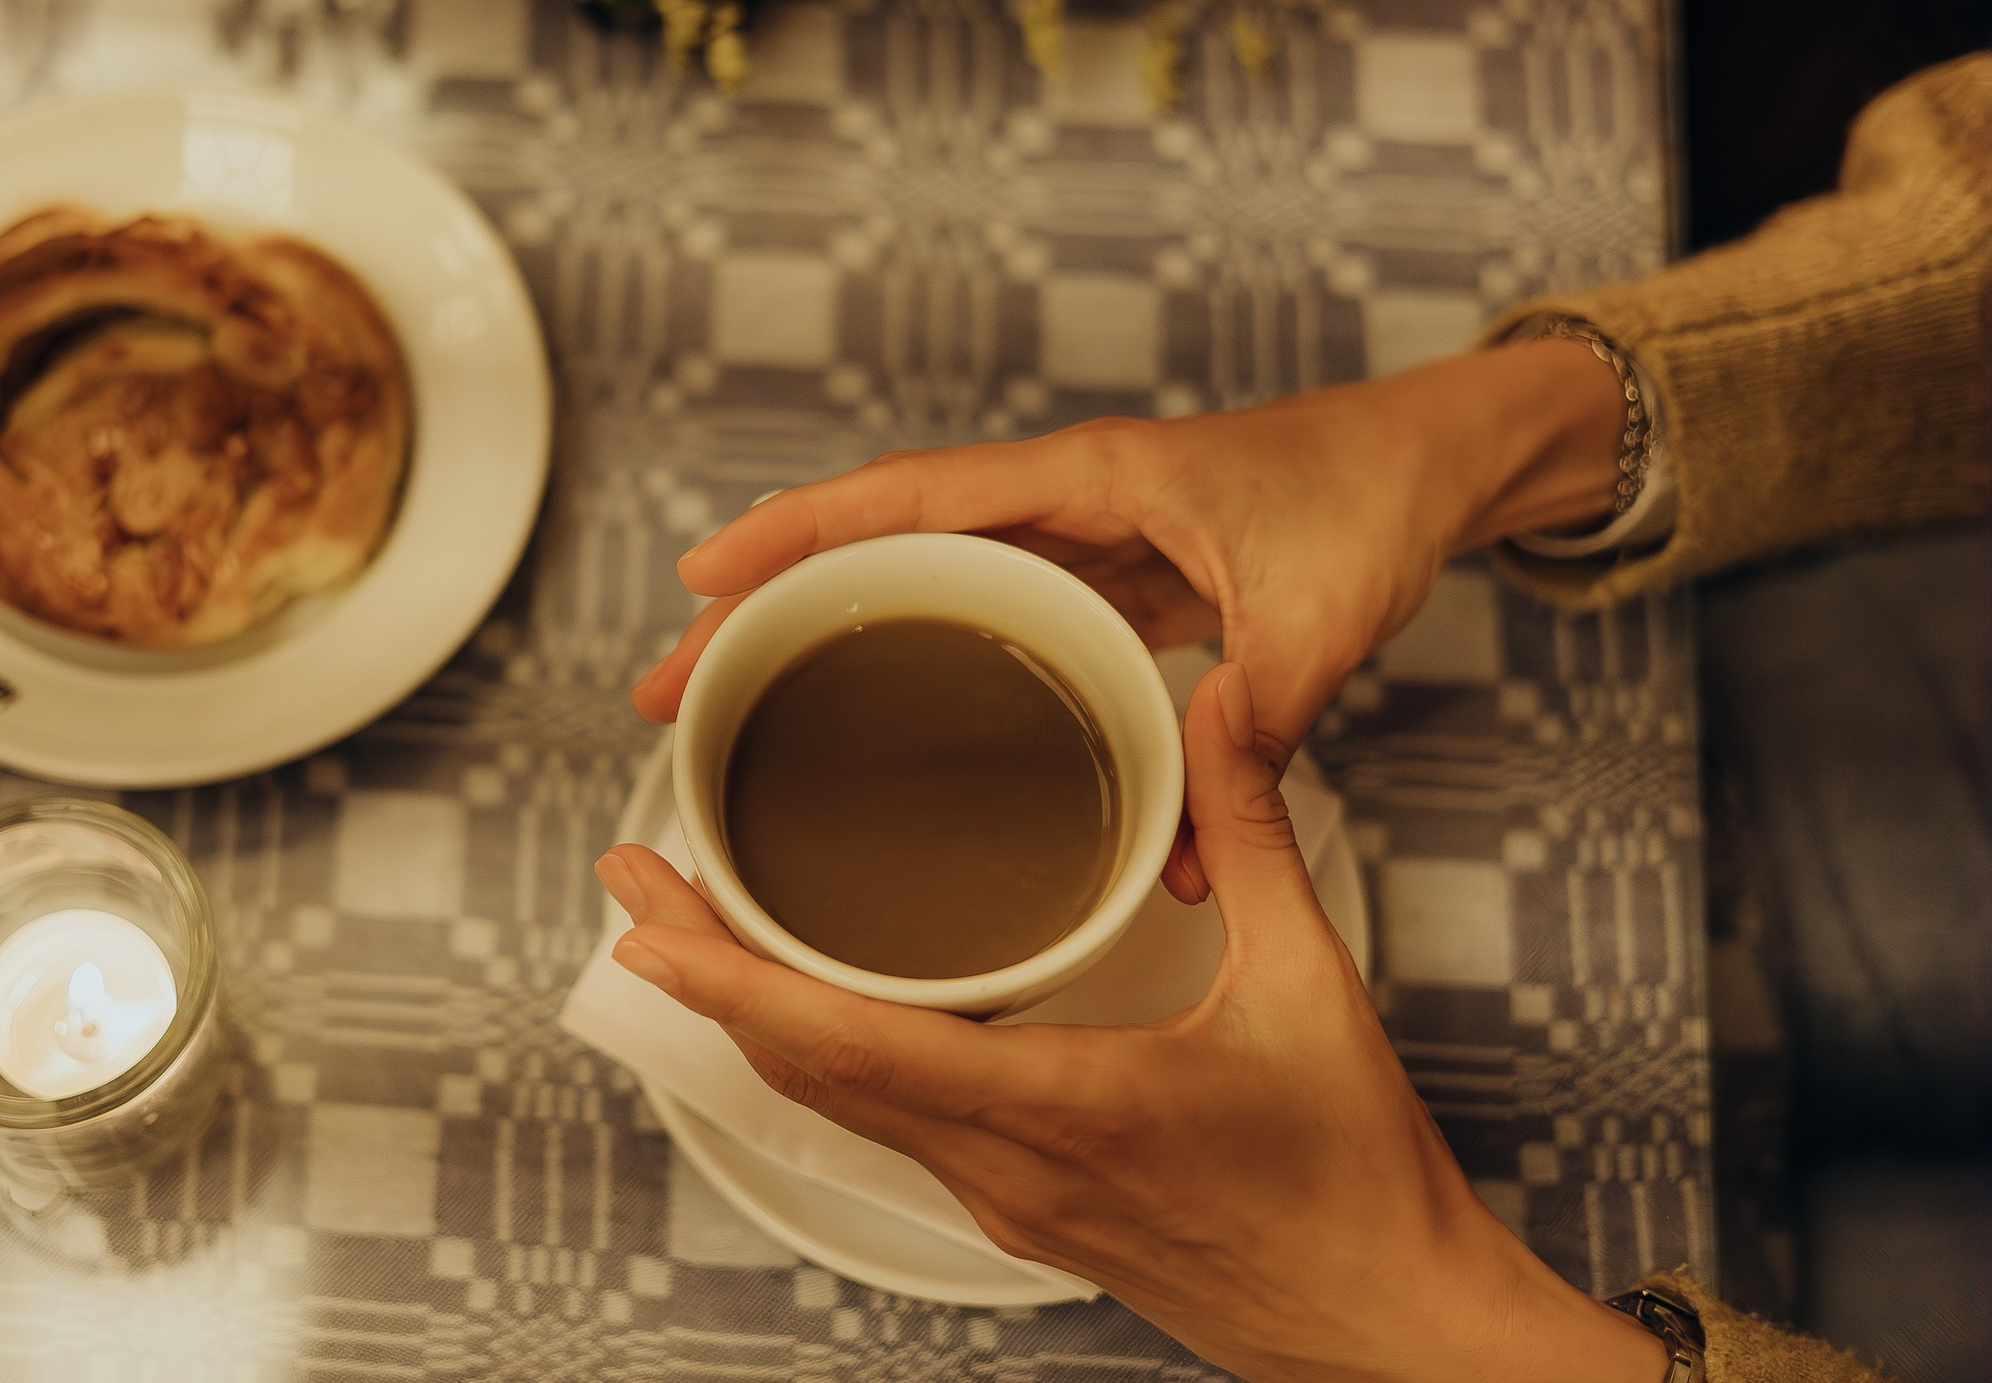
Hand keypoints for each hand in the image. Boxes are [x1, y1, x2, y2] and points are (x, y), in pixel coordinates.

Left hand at [596, 665, 1664, 1382]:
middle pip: (807, 1067)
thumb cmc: (1355, 1182)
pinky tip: (822, 1006)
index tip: (644, 918)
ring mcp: (1004, 1198)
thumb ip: (1249, 836)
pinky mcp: (1024, 1208)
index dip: (729, 977)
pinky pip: (891, 1122)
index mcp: (1058, 1109)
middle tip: (632, 884)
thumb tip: (1220, 703)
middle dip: (705, 972)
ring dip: (756, 1013)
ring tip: (696, 930)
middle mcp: (1002, 1167)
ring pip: (839, 1100)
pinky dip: (828, 1052)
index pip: (847, 1043)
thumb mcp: (1312, 988)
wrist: (1389, 1331)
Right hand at [630, 340, 1625, 898]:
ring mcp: (1072, 539)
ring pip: (916, 585)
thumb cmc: (1370, 498)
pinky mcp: (1101, 579)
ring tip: (737, 712)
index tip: (703, 579)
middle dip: (768, 607)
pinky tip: (877, 723)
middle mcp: (1058, 500)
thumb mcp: (1316, 618)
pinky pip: (981, 617)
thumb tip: (1180, 847)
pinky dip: (913, 662)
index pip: (909, 497)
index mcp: (1086, 476)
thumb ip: (1252, 724)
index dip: (797, 534)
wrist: (1432, 464)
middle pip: (879, 546)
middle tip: (674, 687)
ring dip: (826, 639)